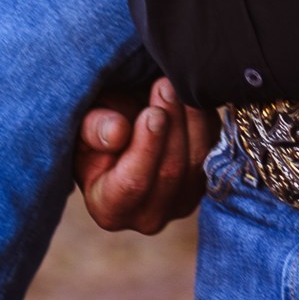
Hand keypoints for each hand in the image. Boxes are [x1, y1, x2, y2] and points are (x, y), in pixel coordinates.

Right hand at [75, 77, 217, 231]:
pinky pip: (215, 150)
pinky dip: (205, 121)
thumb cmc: (96, 128)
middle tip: (165, 84)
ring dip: (191, 117)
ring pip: (197, 160)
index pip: (133, 184)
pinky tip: (189, 96)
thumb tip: (117, 132)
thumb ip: (94, 129)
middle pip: (171, 171)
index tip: (152, 113)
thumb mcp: (83, 124)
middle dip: (172, 124)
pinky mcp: (205, 184)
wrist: (123, 128)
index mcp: (110, 209)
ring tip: (175, 83)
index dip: (146, 148)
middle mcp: (148, 216)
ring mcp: (181, 203)